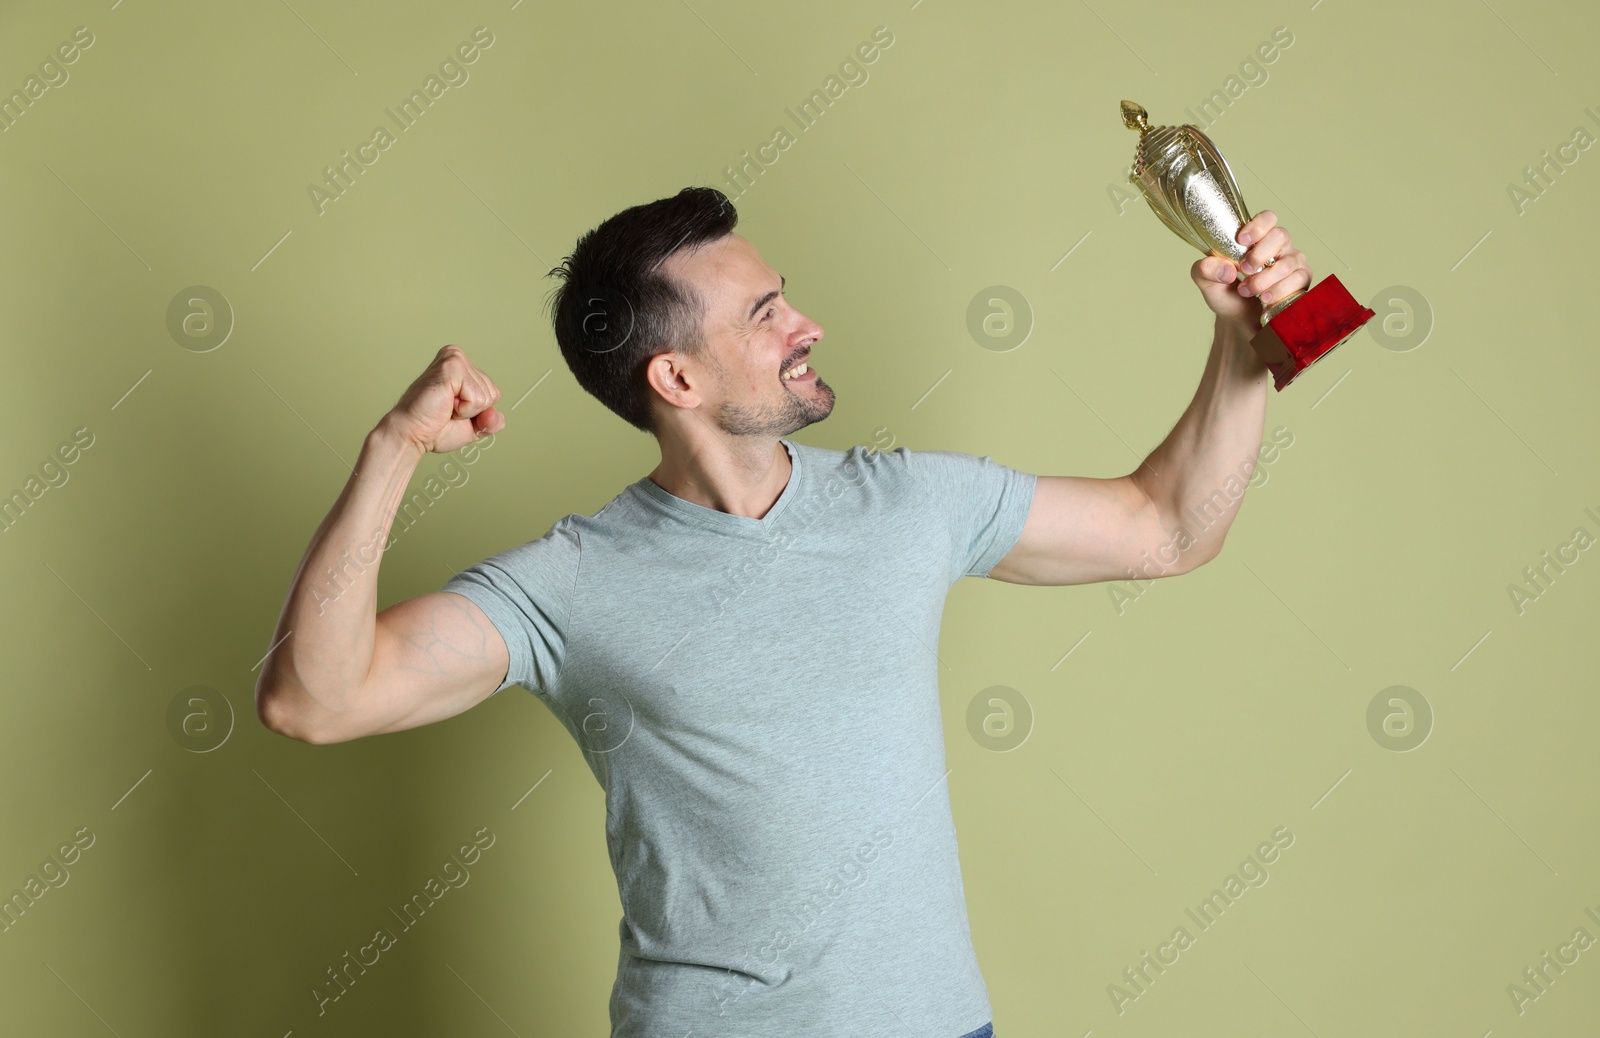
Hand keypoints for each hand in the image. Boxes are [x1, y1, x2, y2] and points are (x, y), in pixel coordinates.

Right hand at [383, 344, 504, 454]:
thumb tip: (493, 413)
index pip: (493, 393)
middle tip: (446, 410)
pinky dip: (464, 410)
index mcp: (463, 366)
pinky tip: (444, 404)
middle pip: (493, 394)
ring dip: (466, 411)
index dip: (477, 412)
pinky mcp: (452, 367)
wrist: (411, 434)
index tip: (452, 410)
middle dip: (473, 411)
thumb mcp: (474, 426)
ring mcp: (455, 359)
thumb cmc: (435, 427)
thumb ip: (493, 421)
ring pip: (487, 397)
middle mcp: (458, 357)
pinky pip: (478, 398)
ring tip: (444, 406)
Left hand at [1189, 210, 1311, 326]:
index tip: (1241, 240)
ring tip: (1247, 291)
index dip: (1258, 226)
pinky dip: (1279, 292)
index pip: (1267, 218)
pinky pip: (1298, 280)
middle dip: (1259, 256)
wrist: (1239, 322)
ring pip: (1287, 263)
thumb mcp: (1206, 282)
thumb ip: (1205, 270)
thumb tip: (1227, 269)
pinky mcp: (1301, 281)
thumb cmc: (1226, 295)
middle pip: (1280, 236)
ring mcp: (1292, 262)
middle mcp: (1278, 246)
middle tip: (1244, 271)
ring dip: (1264, 280)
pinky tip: (1266, 300)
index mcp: (1257, 238)